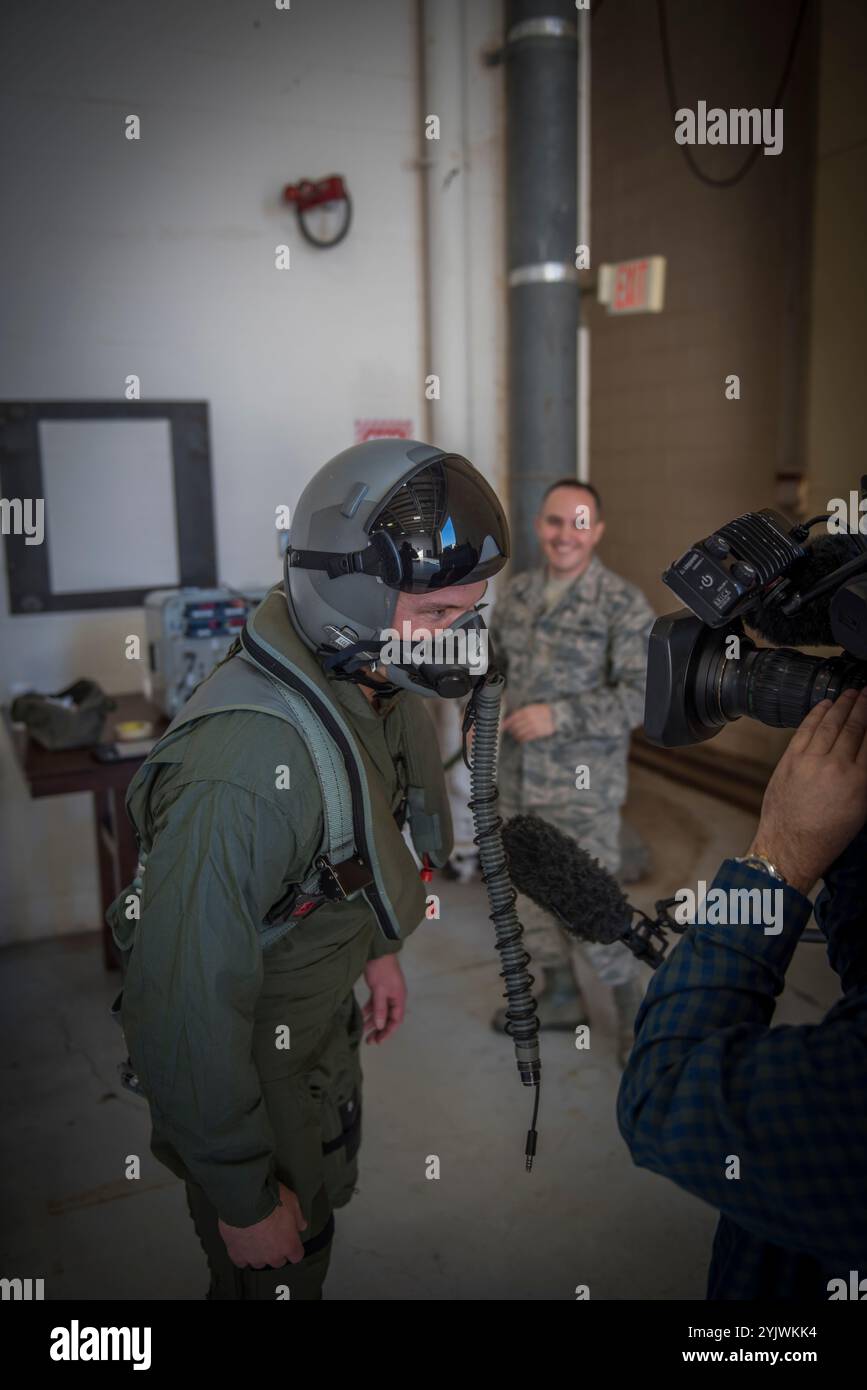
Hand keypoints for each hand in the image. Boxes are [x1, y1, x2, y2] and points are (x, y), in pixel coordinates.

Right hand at [218, 1182, 307, 1268]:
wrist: (245, 1200)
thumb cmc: (269, 1200)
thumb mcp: (292, 1202)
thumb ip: (298, 1217)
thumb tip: (301, 1224)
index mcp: (288, 1244)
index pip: (296, 1255)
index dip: (293, 1247)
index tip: (290, 1241)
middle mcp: (272, 1255)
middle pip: (278, 1261)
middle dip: (276, 1250)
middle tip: (272, 1235)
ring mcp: (254, 1257)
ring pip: (259, 1263)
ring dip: (259, 1253)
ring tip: (256, 1238)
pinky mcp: (237, 1255)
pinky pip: (241, 1261)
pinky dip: (242, 1254)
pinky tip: (242, 1243)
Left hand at [362, 954, 405, 1043]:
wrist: (377, 950)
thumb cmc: (381, 969)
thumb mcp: (380, 990)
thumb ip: (380, 1008)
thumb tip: (379, 1026)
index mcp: (399, 998)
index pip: (396, 1020)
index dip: (388, 1032)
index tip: (377, 1041)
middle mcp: (394, 997)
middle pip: (388, 1018)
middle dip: (379, 1030)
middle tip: (369, 1041)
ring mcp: (386, 992)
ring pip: (380, 1011)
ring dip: (372, 1021)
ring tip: (362, 1031)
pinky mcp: (378, 988)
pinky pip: (375, 1004)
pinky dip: (369, 1010)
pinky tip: (361, 1016)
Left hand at [501, 703, 555, 742]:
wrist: (558, 716)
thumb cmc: (543, 712)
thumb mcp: (533, 708)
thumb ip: (522, 712)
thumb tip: (508, 721)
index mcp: (529, 710)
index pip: (514, 717)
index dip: (506, 723)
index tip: (502, 727)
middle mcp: (531, 717)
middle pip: (516, 726)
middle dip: (511, 729)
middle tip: (510, 731)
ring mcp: (536, 725)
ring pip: (520, 732)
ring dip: (516, 735)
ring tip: (516, 735)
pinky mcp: (540, 732)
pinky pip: (527, 737)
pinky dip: (523, 738)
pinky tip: (521, 738)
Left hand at [748, 688, 866, 894]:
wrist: (790, 845)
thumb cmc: (829, 834)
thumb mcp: (861, 808)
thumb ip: (865, 776)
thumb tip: (865, 751)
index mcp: (859, 781)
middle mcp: (836, 767)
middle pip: (854, 727)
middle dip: (863, 706)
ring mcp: (810, 761)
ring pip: (829, 724)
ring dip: (842, 706)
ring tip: (851, 694)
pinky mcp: (789, 760)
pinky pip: (805, 730)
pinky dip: (816, 715)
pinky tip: (826, 705)